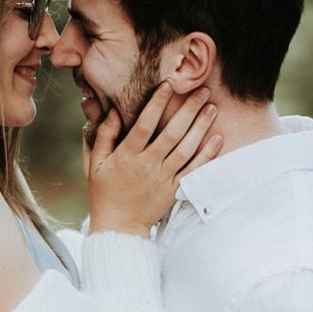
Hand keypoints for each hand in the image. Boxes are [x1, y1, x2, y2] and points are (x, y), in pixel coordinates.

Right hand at [85, 83, 221, 235]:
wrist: (119, 226)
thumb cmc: (104, 192)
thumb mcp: (95, 163)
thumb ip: (104, 135)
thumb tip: (113, 110)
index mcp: (127, 156)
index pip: (144, 125)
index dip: (157, 104)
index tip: (168, 85)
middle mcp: (148, 165)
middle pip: (172, 133)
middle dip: (188, 110)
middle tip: (202, 91)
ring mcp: (163, 178)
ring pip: (187, 149)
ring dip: (201, 127)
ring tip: (212, 108)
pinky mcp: (175, 190)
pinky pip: (194, 170)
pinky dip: (207, 155)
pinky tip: (217, 138)